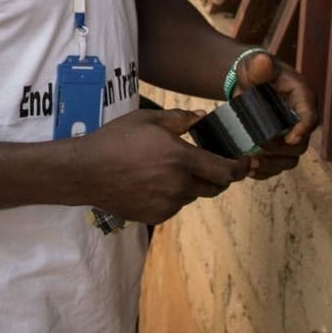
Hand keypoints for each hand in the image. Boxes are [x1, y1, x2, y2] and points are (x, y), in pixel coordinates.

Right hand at [76, 108, 248, 222]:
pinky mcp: (156, 216)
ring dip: (192, 185)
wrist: (85, 172)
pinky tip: (152, 183)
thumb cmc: (115, 140)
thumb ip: (180, 119)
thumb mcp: (147, 120)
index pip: (225, 171)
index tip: (246, 163)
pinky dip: (172, 195)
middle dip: (219, 177)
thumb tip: (203, 117)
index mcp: (181, 158)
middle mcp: (179, 184)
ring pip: (193, 196)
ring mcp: (167, 204)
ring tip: (169, 170)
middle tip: (212, 165)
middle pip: (215, 187)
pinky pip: (174, 205)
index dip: (240, 168)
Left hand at [236, 52, 320, 178]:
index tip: (290, 139)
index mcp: (302, 98)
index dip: (304, 129)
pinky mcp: (279, 146)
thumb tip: (263, 62)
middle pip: (301, 145)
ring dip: (273, 165)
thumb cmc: (255, 71)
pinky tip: (250, 169)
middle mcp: (301, 120)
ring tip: (251, 164)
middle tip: (258, 147)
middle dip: (281, 149)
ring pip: (290, 159)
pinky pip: (277, 165)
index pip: (310, 117)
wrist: (248, 83)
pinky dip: (265, 170)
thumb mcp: (254, 65)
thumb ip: (258, 65)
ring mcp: (291, 135)